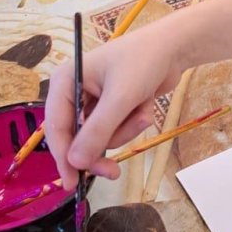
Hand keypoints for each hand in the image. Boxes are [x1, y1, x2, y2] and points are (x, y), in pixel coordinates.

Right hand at [44, 23, 190, 188]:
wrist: (175, 48)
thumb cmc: (143, 62)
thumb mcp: (120, 97)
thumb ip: (98, 131)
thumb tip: (75, 162)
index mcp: (65, 81)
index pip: (56, 127)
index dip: (63, 157)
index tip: (71, 183)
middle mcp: (74, 91)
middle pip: (76, 137)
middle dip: (100, 149)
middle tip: (113, 172)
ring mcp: (93, 100)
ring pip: (100, 137)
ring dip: (124, 130)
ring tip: (142, 113)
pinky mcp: (112, 107)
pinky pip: (116, 129)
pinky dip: (132, 124)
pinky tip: (145, 107)